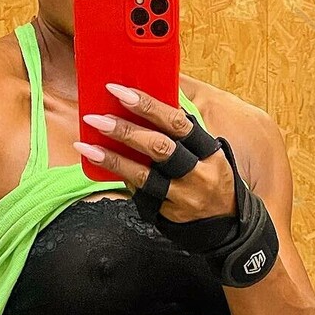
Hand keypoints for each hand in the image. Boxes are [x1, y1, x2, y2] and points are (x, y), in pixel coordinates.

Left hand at [75, 83, 235, 223]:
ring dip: (113, 158)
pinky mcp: (170, 213)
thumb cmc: (212, 178)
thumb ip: (183, 134)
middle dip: (126, 130)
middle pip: (160, 148)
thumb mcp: (208, 153)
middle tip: (97, 118)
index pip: (178, 123)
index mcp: (209, 150)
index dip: (149, 106)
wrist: (228, 223)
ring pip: (145, 175)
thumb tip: (148, 105)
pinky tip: (100, 165)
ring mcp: (184, 195)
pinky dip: (120, 177)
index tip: (122, 92)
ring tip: (87, 145)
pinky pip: (141, 193)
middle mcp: (198, 173)